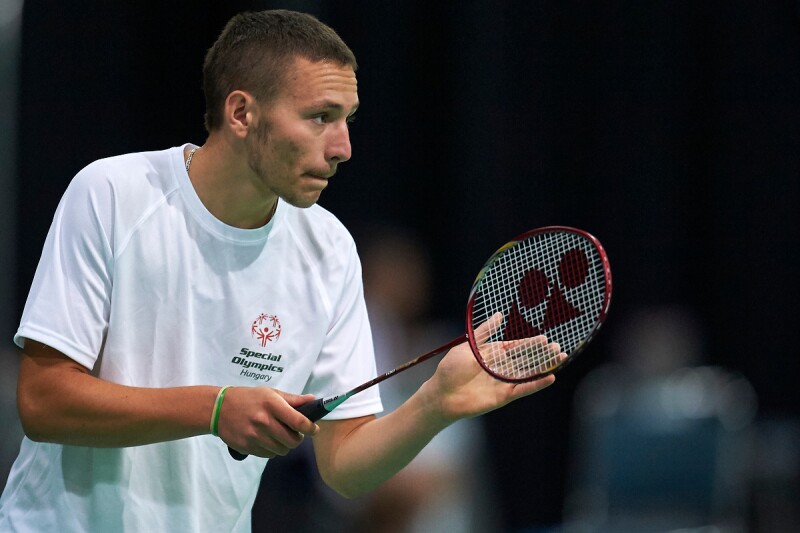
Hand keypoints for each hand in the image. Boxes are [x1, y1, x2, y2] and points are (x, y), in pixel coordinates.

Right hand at [217, 387, 319, 457]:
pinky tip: (266, 439)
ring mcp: (254, 435)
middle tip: (294, 433)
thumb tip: (313, 400)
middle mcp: (264, 421)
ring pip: (282, 450)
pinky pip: (269, 455)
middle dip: (297, 438)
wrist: (219, 408)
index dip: (310, 428)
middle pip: (292, 440)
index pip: (299, 421)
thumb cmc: (248, 398)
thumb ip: (293, 399)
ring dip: (284, 445)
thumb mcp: (270, 393)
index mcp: (272, 404)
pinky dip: (272, 450)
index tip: (314, 430)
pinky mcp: (247, 447)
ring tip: (279, 435)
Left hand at [424, 313, 564, 423]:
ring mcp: (502, 382)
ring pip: (528, 373)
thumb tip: (499, 314)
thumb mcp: (469, 346)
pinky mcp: (503, 396)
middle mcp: (499, 368)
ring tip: (560, 358)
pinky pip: (523, 389)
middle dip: (541, 353)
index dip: (529, 344)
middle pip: (525, 359)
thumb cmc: (451, 369)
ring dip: (544, 366)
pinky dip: (537, 384)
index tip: (544, 338)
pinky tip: (550, 377)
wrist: (442, 395)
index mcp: (491, 354)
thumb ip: (485, 332)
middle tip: (557, 347)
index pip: (515, 347)